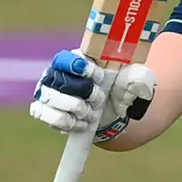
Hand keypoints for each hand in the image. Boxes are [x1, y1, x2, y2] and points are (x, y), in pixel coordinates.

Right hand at [29, 50, 155, 142]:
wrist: (106, 114)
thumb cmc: (114, 91)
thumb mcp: (129, 82)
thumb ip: (134, 77)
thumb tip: (139, 76)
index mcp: (73, 59)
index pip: (66, 58)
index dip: (82, 68)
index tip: (100, 77)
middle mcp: (54, 73)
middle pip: (63, 81)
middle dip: (86, 93)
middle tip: (100, 100)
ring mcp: (45, 92)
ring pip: (55, 100)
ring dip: (79, 109)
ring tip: (92, 114)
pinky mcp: (42, 111)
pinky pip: (51, 117)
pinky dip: (69, 123)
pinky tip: (82, 123)